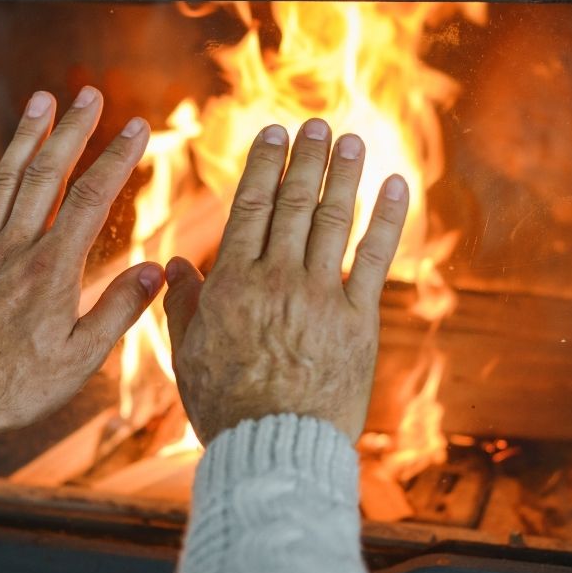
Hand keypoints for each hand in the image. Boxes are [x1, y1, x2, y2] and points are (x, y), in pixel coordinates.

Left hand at [0, 87, 163, 434]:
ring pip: (5, 182)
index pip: (93, 199)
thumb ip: (120, 310)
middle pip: (48, 176)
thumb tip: (156, 271)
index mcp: (54, 269)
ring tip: (41, 101)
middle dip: (72, 131)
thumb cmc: (21, 385)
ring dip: (24, 138)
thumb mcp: (82, 358)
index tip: (137, 127)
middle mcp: (18, 249)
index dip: (117, 158)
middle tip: (89, 94)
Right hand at [163, 118, 408, 444]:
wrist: (274, 446)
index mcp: (234, 284)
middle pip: (294, 204)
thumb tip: (175, 264)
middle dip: (306, 159)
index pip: (250, 209)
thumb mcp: (188, 353)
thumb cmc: (225, 403)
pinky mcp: (358, 319)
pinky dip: (387, 218)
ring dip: (344, 175)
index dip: (264, 166)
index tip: (275, 134)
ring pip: (333, 220)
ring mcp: (321, 297)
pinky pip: (374, 259)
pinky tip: (396, 184)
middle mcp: (278, 279)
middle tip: (318, 126)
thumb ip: (182, 304)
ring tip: (351, 140)